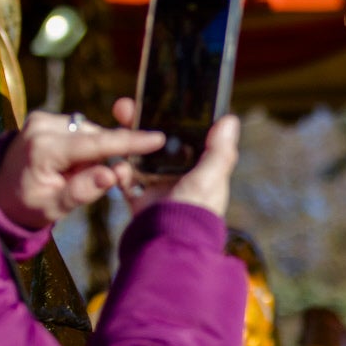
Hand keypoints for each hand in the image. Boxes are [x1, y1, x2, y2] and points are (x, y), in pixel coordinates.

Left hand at [0, 110, 164, 226]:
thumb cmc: (27, 206)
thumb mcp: (54, 208)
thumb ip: (82, 191)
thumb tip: (112, 174)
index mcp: (43, 149)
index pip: (94, 143)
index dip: (129, 141)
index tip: (157, 138)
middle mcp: (42, 126)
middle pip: (95, 136)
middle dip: (109, 155)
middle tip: (107, 180)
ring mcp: (42, 119)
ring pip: (89, 131)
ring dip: (95, 151)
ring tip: (77, 175)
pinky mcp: (44, 118)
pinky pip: (79, 129)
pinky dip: (84, 146)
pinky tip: (72, 164)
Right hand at [112, 99, 241, 218]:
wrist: (166, 247)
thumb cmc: (193, 214)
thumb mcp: (210, 180)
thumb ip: (219, 152)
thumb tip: (230, 119)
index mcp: (201, 169)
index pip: (187, 135)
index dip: (172, 117)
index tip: (157, 99)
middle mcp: (181, 176)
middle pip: (158, 142)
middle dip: (141, 123)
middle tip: (125, 107)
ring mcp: (159, 187)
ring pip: (139, 156)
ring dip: (127, 141)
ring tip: (116, 126)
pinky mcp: (140, 199)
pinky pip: (125, 179)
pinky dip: (118, 171)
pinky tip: (116, 164)